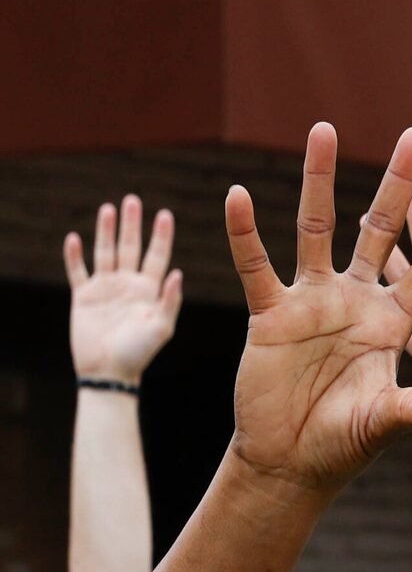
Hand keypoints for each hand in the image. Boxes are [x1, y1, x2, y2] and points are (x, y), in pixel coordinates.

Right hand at [65, 194, 181, 381]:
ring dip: (105, 231)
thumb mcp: (161, 327)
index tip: (165, 214)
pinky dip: (74, 255)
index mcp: (149, 291)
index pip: (156, 257)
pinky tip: (74, 238)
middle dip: (131, 225)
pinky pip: (77, 271)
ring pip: (104, 252)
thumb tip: (177, 272)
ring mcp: (105, 289)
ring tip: (108, 209)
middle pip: (130, 248)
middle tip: (132, 200)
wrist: (110, 371)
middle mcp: (128, 285)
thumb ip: (170, 300)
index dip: (161, 236)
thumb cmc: (140, 352)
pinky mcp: (83, 297)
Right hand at [223, 124, 411, 494]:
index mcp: (395, 324)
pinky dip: (245, 234)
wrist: (291, 460)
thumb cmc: (344, 444)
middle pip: (382, 231)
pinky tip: (238, 196)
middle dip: (399, 184)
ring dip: (320, 180)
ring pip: (317, 228)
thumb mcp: (385, 425)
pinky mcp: (271, 314)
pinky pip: (256, 266)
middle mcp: (358, 302)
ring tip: (325, 128)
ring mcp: (313, 302)